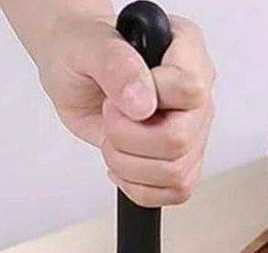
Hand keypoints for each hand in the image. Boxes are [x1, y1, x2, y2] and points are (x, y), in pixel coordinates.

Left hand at [37, 13, 214, 206]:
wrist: (72, 70)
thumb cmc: (80, 49)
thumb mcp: (85, 45)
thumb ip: (116, 66)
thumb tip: (143, 103)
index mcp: (185, 50)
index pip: (189, 91)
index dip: (150, 102)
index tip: (118, 97)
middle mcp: (195, 94)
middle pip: (180, 141)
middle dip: (128, 139)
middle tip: (110, 119)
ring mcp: (191, 130)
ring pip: (177, 173)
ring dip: (129, 166)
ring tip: (112, 140)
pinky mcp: (180, 160)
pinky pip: (174, 192)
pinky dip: (138, 187)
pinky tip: (122, 165)